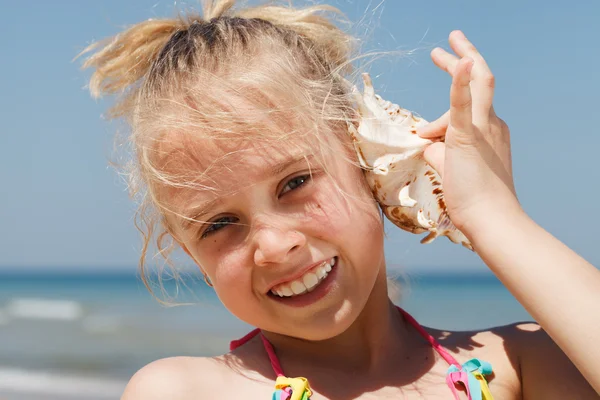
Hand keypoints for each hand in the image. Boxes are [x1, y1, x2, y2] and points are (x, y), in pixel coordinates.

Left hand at [417, 30, 519, 235]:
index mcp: (491, 130)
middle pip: (480, 81)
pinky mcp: (469, 137)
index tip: (429, 120)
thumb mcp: (451, 167)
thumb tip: (426, 141)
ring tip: (439, 51)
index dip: (444, 109)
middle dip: (463, 58)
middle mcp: (493, 123)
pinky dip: (460, 82)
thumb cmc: (472, 198)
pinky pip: (464, 104)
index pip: (467, 107)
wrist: (490, 218)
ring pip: (475, 86)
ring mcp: (485, 128)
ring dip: (457, 62)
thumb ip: (438, 150)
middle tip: (446, 45)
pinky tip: (459, 61)